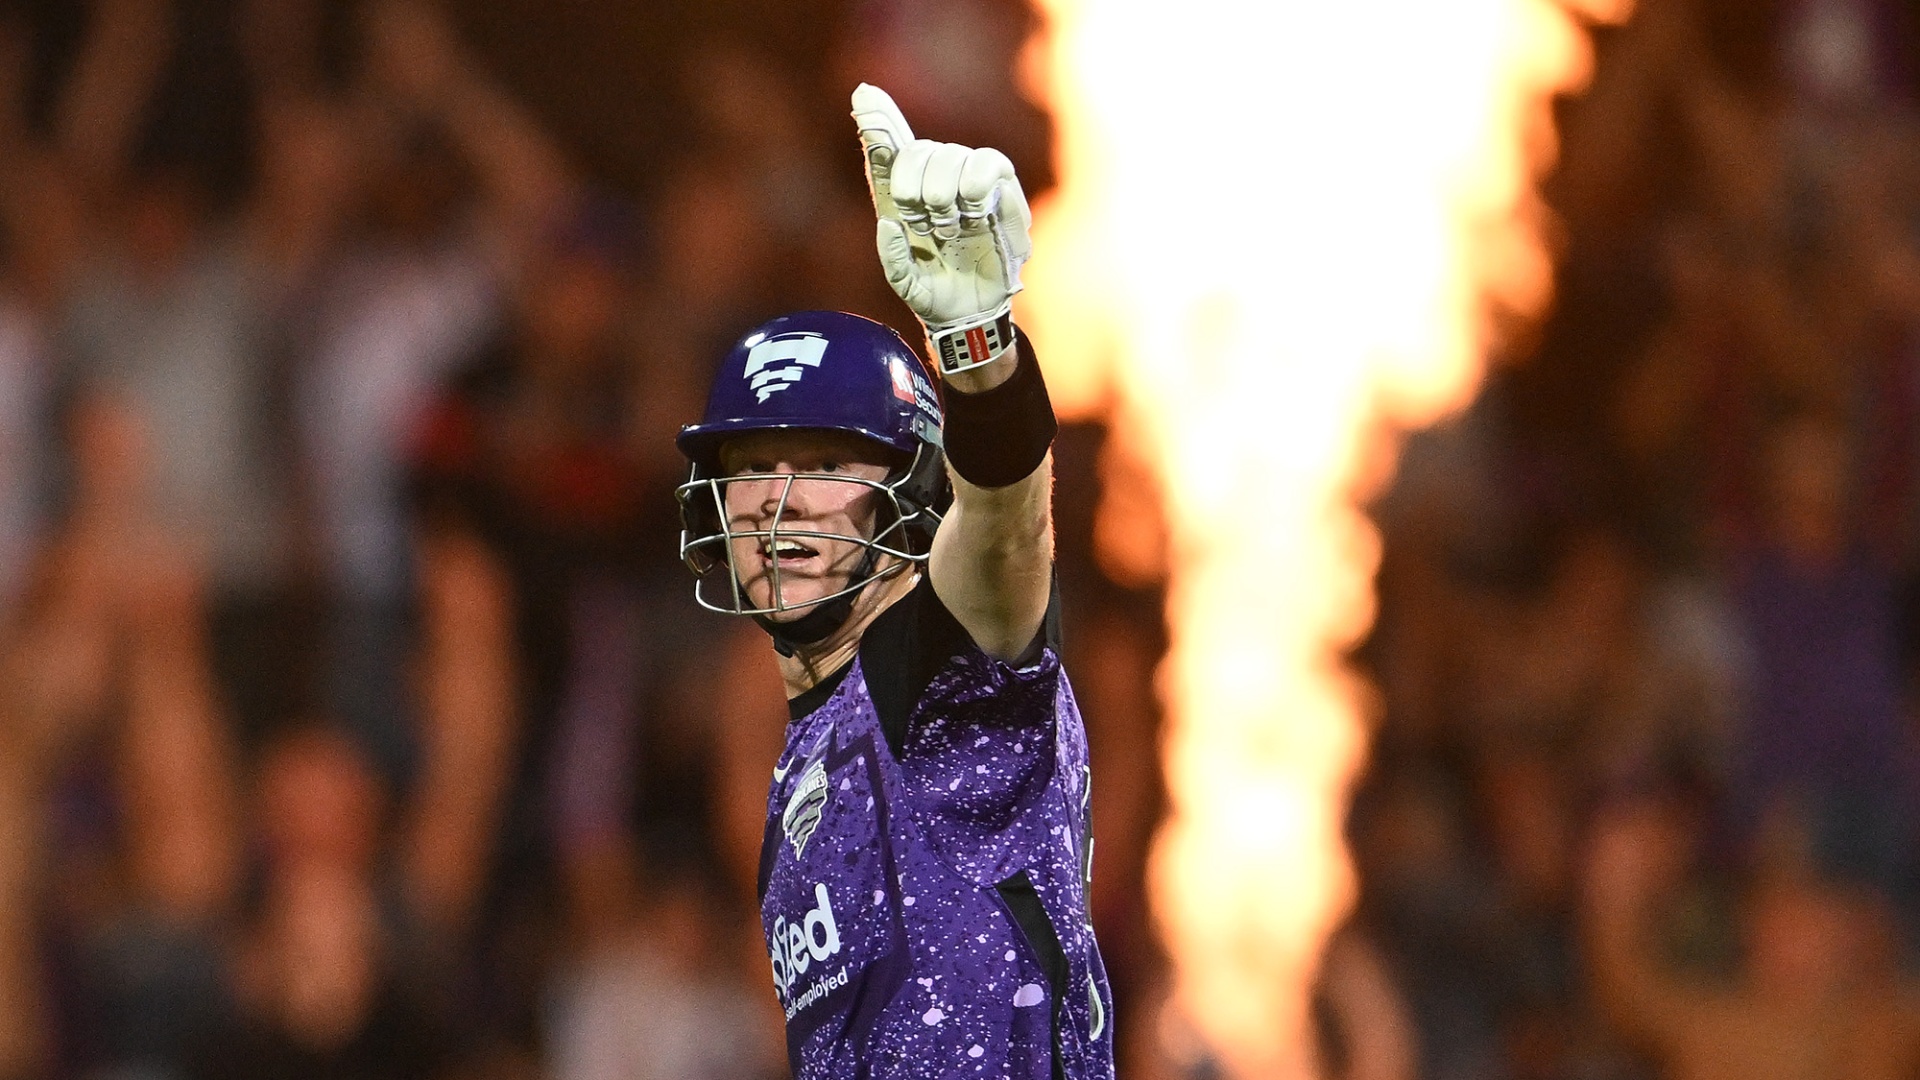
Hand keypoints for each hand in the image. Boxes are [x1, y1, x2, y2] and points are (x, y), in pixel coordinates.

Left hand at [851, 83, 1031, 376]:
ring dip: (944, 194)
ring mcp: (964, 179)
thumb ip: (892, 258)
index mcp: (898, 197)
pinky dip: (977, 184)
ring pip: (948, 154)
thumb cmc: (934, 292)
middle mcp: (930, 180)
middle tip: (925, 225)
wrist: (972, 311)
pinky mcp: (999, 187)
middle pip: (915, 150)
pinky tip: (973, 211)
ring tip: (949, 229)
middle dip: (913, 187)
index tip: (863, 95)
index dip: (877, 120)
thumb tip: (889, 225)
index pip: (886, 150)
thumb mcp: (906, 284)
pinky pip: (989, 162)